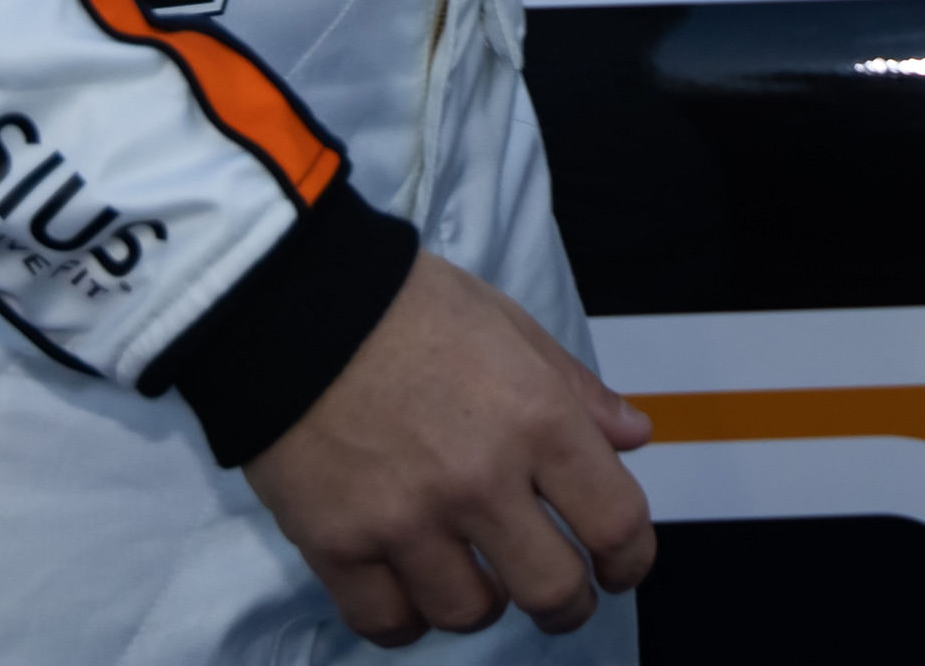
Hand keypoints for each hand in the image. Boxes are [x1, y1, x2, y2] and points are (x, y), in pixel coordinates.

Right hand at [242, 252, 655, 645]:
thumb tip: (634, 438)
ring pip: (470, 614)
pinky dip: (405, 619)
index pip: (616, 523)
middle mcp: (479, 480)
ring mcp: (406, 520)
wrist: (291, 302)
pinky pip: (388, 623)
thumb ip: (575, 389)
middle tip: (558, 597)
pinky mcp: (338, 544)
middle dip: (568, 605)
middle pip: (553, 591)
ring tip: (469, 575)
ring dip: (481, 603)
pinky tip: (408, 590)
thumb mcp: (508, 324)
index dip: (630, 561)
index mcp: (535, 419)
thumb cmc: (407, 305)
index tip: (619, 569)